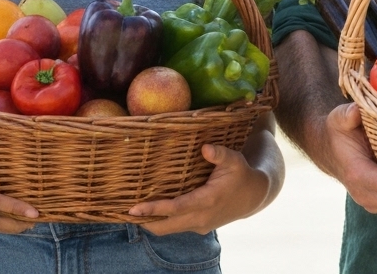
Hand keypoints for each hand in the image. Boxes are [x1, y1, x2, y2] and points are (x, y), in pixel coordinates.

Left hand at [130, 144, 271, 234]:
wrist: (253, 196)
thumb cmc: (240, 174)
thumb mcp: (234, 160)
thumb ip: (219, 154)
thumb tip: (204, 147)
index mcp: (208, 200)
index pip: (175, 208)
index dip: (153, 209)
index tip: (133, 209)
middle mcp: (201, 217)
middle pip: (165, 227)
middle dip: (144, 221)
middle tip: (123, 212)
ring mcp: (200, 225)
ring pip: (168, 230)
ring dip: (151, 223)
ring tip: (133, 212)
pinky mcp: (199, 228)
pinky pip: (175, 228)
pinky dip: (162, 222)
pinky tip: (152, 213)